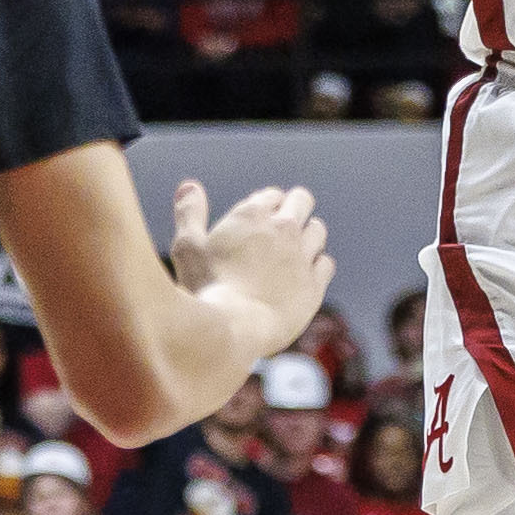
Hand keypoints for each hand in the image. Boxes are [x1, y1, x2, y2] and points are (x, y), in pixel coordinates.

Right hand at [171, 181, 332, 352]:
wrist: (233, 329)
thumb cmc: (207, 289)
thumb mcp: (188, 248)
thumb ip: (189, 213)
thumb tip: (190, 185)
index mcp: (252, 215)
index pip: (272, 195)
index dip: (267, 206)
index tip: (260, 221)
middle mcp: (283, 228)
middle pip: (302, 200)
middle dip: (294, 208)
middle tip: (282, 229)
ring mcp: (302, 255)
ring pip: (318, 230)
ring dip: (307, 236)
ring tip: (292, 253)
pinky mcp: (315, 283)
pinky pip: (326, 263)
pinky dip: (317, 266)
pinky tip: (302, 277)